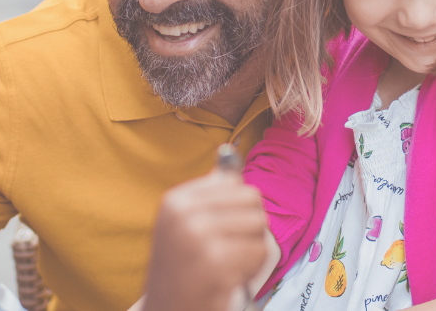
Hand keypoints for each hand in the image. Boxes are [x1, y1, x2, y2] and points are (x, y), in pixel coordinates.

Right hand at [143, 170, 268, 310]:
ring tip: (225, 265)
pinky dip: (250, 269)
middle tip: (225, 252)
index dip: (238, 212)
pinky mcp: (214, 263)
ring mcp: (197, 237)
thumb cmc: (184, 268)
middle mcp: (183, 214)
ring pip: (258, 226)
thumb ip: (212, 193)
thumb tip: (231, 155)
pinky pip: (258, 252)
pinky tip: (227, 278)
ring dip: (250, 251)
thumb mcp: (187, 224)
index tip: (216, 233)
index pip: (237, 185)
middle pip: (252, 201)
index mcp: (177, 200)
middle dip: (248, 230)